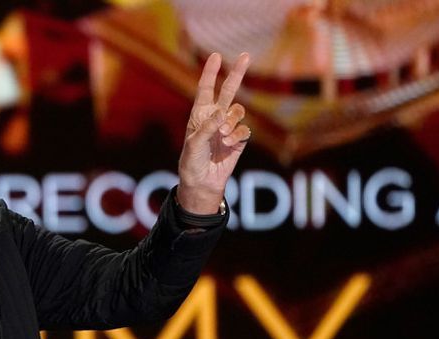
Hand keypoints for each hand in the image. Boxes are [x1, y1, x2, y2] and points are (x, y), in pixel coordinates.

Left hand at [177, 52, 250, 213]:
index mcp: (200, 114)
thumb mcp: (194, 144)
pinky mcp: (239, 139)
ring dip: (232, 121)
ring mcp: (228, 127)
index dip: (210, 73)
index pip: (205, 89)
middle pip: (228, 90)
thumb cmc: (191, 162)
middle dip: (237, 73)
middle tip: (246, 55)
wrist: (202, 182)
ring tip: (221, 137)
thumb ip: (207, 128)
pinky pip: (244, 129)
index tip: (216, 56)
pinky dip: (237, 135)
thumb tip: (222, 113)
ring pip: (238, 111)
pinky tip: (227, 144)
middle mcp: (215, 117)